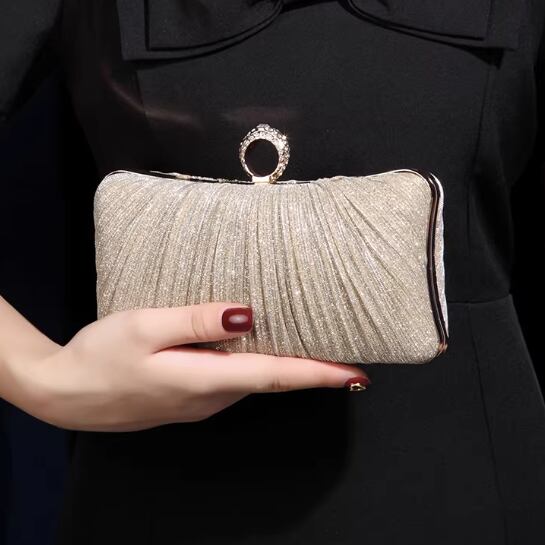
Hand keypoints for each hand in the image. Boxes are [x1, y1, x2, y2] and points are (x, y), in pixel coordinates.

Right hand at [5, 303, 369, 431]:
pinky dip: (260, 365)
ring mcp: (201, 402)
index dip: (320, 374)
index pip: (277, 376)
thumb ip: (198, 322)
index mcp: (205, 379)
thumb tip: (247, 315)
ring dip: (289, 366)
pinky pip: (236, 379)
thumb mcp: (146, 327)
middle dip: (314, 369)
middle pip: (273, 380)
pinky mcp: (191, 396)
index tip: (357, 373)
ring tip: (316, 343)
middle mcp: (211, 397)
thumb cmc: (102, 357)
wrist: (66, 394)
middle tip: (348, 351)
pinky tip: (262, 347)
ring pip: (256, 380)